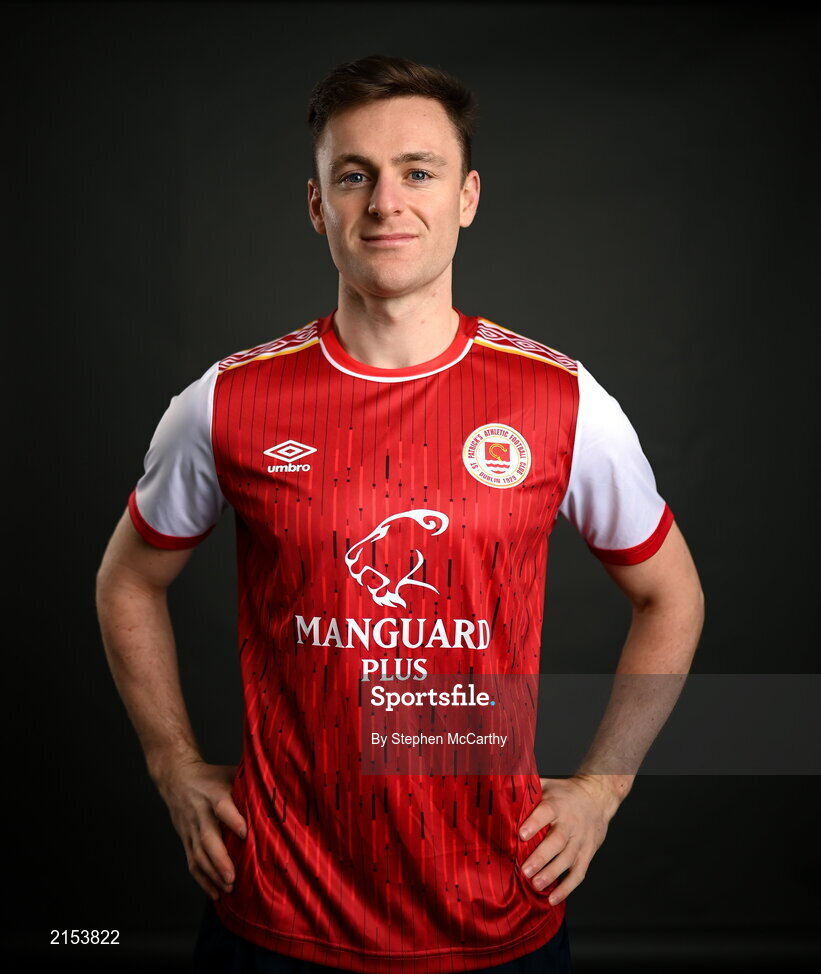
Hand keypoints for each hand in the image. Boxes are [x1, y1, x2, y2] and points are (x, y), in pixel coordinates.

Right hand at [154, 758, 246, 901]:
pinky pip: (192, 862)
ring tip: (228, 888)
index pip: (223, 808)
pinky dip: (202, 880)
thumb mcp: (230, 773)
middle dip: (221, 860)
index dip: (233, 820)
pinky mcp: (185, 839)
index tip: (246, 834)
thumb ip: (250, 781)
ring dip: (212, 874)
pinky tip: (215, 893)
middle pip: (208, 838)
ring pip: (198, 855)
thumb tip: (282, 784)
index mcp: (214, 794)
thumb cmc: (212, 776)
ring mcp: (191, 828)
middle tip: (234, 877)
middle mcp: (201, 813)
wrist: (177, 778)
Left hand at [518, 774, 619, 905]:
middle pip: (557, 841)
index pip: (546, 812)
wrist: (597, 797)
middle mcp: (570, 823)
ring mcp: (580, 840)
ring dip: (552, 874)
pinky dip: (567, 888)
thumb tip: (499, 788)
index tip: (521, 834)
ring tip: (536, 885)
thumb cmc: (565, 793)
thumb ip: (527, 789)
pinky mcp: (587, 853)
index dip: (534, 823)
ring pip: (567, 859)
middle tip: (525, 870)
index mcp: (557, 804)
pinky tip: (553, 899)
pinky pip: (578, 873)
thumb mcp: (547, 785)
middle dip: (541, 857)